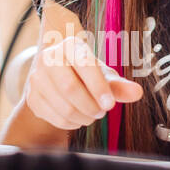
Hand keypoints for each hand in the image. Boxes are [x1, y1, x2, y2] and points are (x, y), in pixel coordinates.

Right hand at [24, 34, 142, 130]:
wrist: (57, 68)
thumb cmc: (85, 71)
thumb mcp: (102, 73)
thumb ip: (119, 84)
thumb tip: (137, 93)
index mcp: (69, 46)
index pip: (84, 66)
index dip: (98, 88)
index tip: (110, 104)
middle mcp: (48, 59)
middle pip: (70, 89)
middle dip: (91, 106)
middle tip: (102, 111)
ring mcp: (36, 79)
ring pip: (63, 107)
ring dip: (84, 117)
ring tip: (92, 114)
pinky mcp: (32, 98)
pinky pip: (54, 118)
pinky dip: (71, 123)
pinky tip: (79, 118)